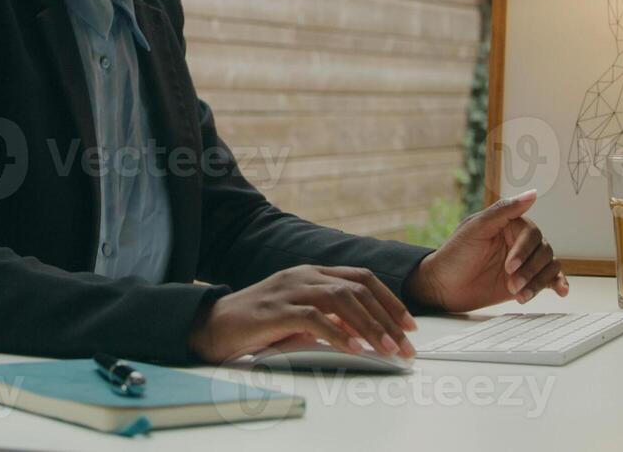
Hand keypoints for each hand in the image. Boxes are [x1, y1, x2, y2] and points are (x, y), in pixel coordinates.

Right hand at [186, 265, 418, 363]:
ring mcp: (289, 289)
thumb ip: (327, 318)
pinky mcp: (276, 309)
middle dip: (388, 318)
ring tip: (388, 349)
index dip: (390, 299)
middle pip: (357, 288)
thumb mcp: (298, 317)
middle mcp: (303, 275)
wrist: (213, 325)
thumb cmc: (257, 324)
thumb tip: (362, 333)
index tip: (410, 325)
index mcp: (310, 273)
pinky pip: (315, 318)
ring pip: (342, 300)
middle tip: (406, 345)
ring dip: (370, 326)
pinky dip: (339, 334)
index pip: (361, 278)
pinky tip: (355, 348)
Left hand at [404, 190, 568, 311]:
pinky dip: (557, 283)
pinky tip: (560, 291)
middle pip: (544, 251)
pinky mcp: (526, 281)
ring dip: (538, 281)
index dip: (523, 250)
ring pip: (548, 266)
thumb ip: (504, 210)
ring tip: (520, 295)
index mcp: (509, 224)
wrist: (442, 287)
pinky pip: (549, 279)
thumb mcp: (476, 229)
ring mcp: (523, 262)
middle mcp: (519, 241)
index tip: (509, 266)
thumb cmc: (454, 255)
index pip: (531, 234)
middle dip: (529, 270)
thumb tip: (533, 193)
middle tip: (511, 284)